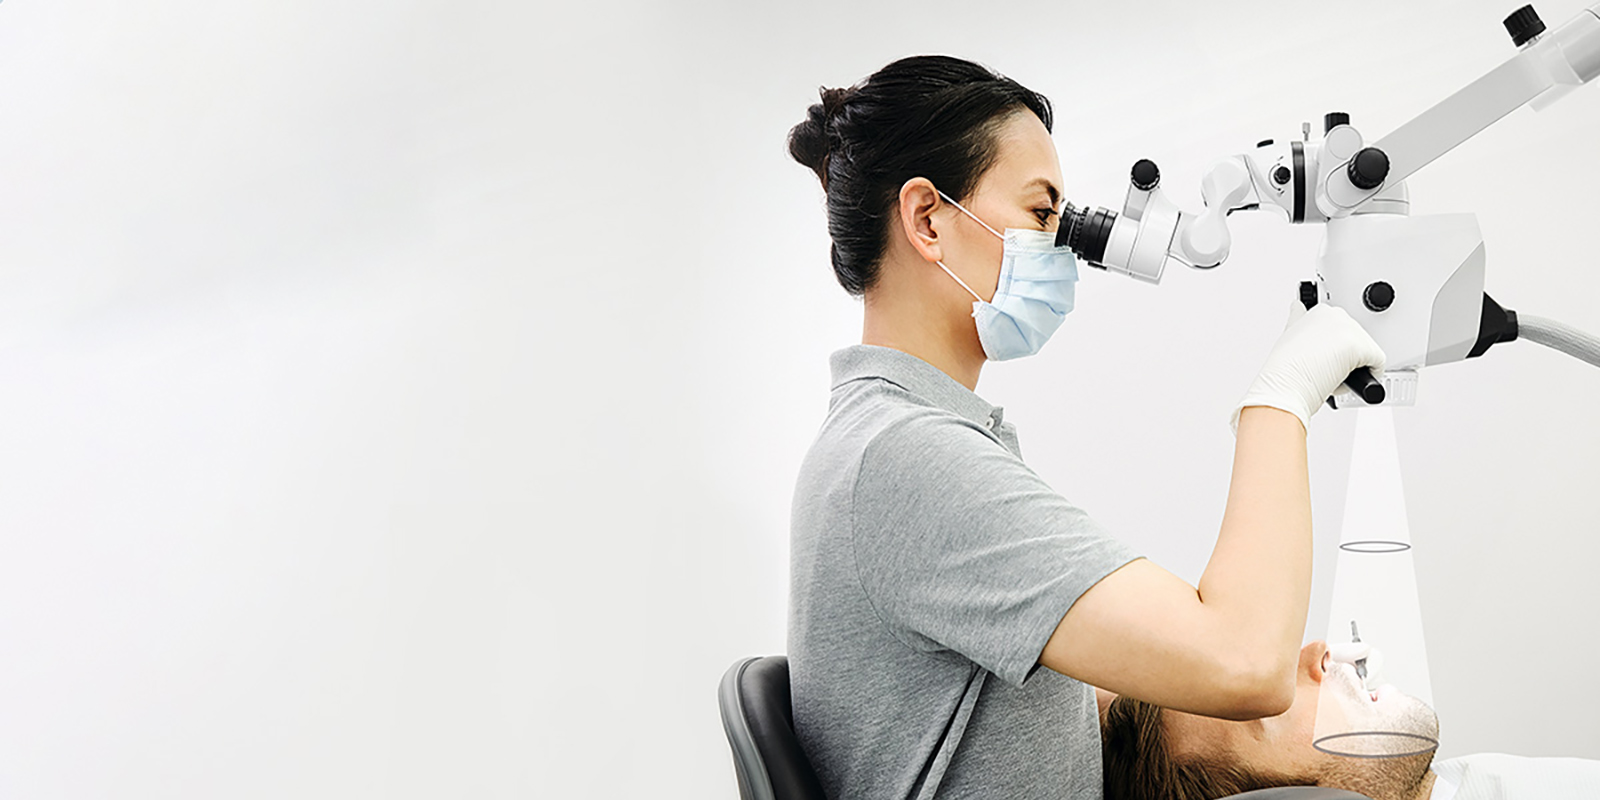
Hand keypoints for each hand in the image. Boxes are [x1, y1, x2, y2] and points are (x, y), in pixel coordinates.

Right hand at [1231, 303, 1385, 433]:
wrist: (1285, 386)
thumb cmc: (1283, 370)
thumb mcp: (1288, 336)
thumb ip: (1298, 320)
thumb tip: (1298, 306)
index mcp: (1319, 312)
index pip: (1341, 328)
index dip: (1336, 348)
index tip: (1328, 359)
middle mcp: (1336, 315)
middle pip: (1357, 340)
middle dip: (1348, 358)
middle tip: (1328, 371)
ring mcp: (1349, 330)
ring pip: (1367, 352)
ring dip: (1355, 367)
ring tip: (1330, 376)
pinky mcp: (1361, 346)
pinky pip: (1378, 364)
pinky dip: (1368, 377)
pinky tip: (1345, 380)